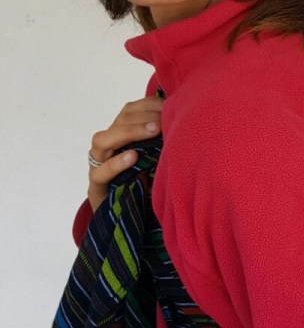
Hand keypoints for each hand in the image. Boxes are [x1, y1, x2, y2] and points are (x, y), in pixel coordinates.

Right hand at [87, 96, 163, 212]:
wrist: (130, 223)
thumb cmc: (147, 186)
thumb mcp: (157, 161)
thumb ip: (163, 143)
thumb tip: (184, 120)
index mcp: (121, 137)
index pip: (129, 111)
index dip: (148, 105)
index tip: (168, 104)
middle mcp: (107, 148)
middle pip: (118, 121)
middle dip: (142, 117)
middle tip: (164, 119)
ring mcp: (98, 166)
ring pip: (102, 140)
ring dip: (129, 132)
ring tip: (153, 130)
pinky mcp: (96, 188)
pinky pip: (100, 172)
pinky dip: (116, 163)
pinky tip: (133, 156)